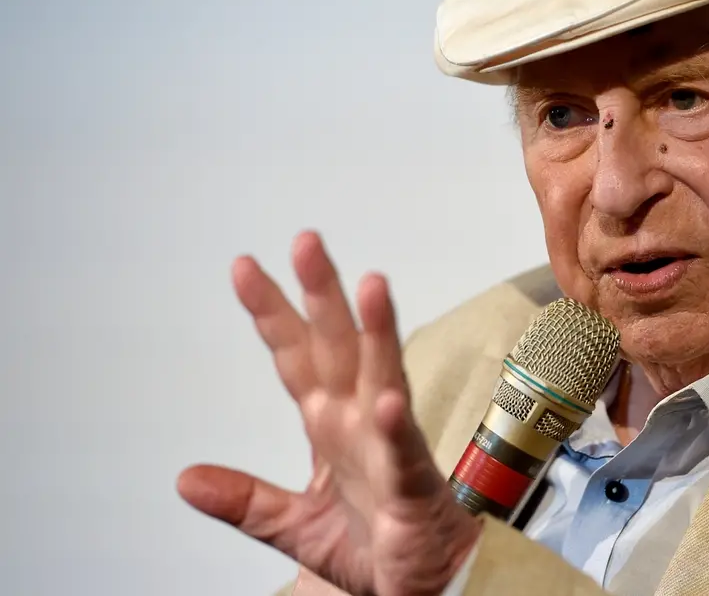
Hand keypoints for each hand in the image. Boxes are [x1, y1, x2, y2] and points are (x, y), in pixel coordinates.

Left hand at [177, 232, 480, 595]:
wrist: (427, 586)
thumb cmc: (378, 544)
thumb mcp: (293, 525)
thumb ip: (245, 499)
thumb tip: (185, 479)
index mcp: (329, 425)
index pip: (296, 357)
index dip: (271, 313)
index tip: (245, 268)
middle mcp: (359, 421)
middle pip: (337, 346)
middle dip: (322, 293)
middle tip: (307, 242)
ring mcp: (388, 445)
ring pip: (381, 378)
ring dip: (377, 332)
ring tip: (372, 286)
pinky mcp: (413, 483)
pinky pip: (402, 451)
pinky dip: (395, 427)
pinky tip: (386, 401)